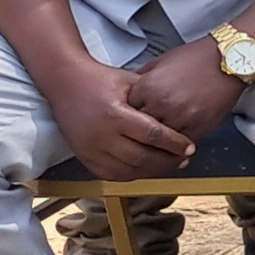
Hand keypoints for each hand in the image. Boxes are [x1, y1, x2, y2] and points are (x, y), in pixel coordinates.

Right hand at [45, 57, 190, 179]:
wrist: (64, 82)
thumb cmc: (100, 79)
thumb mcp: (130, 81)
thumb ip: (153, 98)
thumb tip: (180, 113)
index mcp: (115, 114)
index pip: (152, 135)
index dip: (174, 144)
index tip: (190, 147)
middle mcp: (101, 135)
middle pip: (142, 157)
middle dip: (167, 161)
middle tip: (184, 159)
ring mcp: (90, 149)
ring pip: (128, 170)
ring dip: (152, 171)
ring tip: (169, 165)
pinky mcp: (83, 157)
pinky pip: (111, 175)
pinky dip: (131, 175)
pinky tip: (146, 169)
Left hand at [130, 39, 245, 140]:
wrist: (228, 60)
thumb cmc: (195, 58)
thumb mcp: (160, 61)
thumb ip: (142, 78)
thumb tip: (128, 92)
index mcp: (147, 87)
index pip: (126, 111)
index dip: (129, 115)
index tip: (132, 117)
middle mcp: (161, 104)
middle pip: (140, 129)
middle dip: (141, 130)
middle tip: (143, 131)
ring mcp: (180, 117)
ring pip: (160, 141)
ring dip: (159, 142)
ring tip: (158, 142)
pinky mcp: (198, 126)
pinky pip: (181, 144)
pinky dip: (177, 145)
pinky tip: (175, 143)